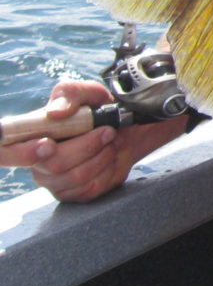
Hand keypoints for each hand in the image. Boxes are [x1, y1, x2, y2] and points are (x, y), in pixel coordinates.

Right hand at [9, 80, 126, 202]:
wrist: (126, 129)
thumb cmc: (99, 109)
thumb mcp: (88, 92)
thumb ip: (71, 94)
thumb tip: (55, 112)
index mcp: (30, 135)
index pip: (6, 152)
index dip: (22, 153)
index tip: (48, 145)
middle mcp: (35, 161)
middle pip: (54, 164)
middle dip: (88, 145)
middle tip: (107, 131)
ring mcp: (52, 180)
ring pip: (77, 176)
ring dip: (103, 155)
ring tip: (111, 141)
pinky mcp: (71, 193)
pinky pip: (91, 188)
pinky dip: (109, 168)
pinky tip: (110, 156)